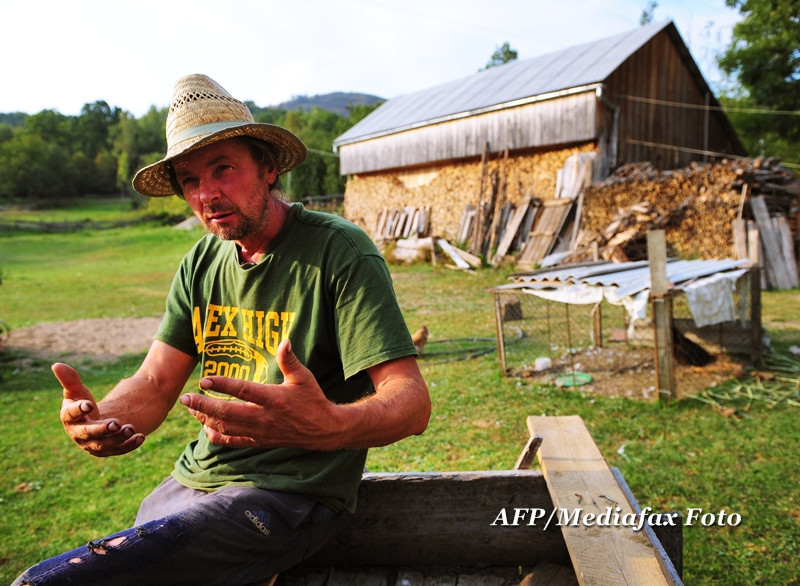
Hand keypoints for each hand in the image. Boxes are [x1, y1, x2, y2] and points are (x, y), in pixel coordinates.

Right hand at [54, 363, 144, 456]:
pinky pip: (119, 450)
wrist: (95, 420)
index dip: (79, 410)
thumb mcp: (78, 391)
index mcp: (68, 419)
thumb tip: (56, 365)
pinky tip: (141, 437)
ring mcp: (93, 445)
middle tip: (116, 423)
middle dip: (102, 429)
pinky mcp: (108, 450)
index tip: (89, 404)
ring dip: (118, 438)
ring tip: (131, 428)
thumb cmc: (83, 402)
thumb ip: (70, 380)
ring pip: (104, 444)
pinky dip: (130, 445)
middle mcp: (78, 435)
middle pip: (88, 433)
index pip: (71, 415)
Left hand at [179, 340, 342, 450]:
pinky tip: (206, 428)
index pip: (243, 391)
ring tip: (191, 409)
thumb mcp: (304, 377)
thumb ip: (290, 360)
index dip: (222, 386)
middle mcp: (264, 417)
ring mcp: (260, 431)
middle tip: (185, 398)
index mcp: (273, 398)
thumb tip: (284, 341)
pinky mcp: (259, 441)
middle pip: (226, 413)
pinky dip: (217, 436)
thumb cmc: (312, 399)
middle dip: (202, 405)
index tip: (204, 379)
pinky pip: (233, 441)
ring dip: (205, 419)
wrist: (322, 430)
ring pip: (225, 428)